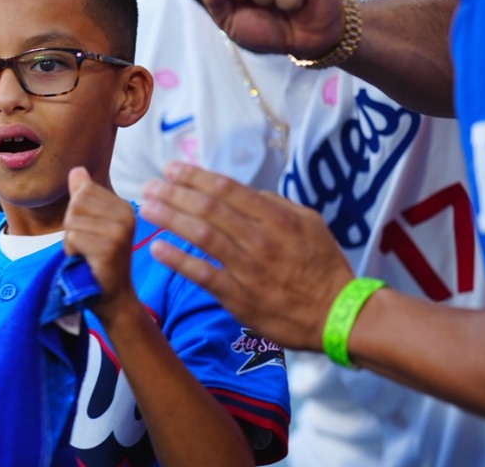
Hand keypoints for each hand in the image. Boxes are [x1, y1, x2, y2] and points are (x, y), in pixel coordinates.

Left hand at [63, 167, 138, 321]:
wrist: (112, 296)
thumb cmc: (98, 260)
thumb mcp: (91, 224)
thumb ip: (84, 196)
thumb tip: (76, 169)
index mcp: (124, 206)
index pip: (83, 192)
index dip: (76, 214)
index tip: (91, 233)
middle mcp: (127, 215)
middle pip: (76, 205)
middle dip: (72, 227)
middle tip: (87, 247)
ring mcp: (120, 232)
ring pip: (72, 222)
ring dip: (72, 242)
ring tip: (87, 255)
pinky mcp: (109, 248)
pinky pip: (73, 238)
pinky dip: (72, 252)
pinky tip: (87, 262)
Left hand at [139, 161, 353, 350]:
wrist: (338, 315)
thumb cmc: (323, 266)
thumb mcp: (309, 223)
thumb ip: (275, 204)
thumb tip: (244, 191)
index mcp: (276, 218)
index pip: (227, 189)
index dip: (195, 176)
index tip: (171, 168)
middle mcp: (259, 239)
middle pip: (208, 208)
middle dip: (175, 193)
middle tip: (150, 185)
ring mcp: (247, 268)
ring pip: (202, 236)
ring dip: (170, 219)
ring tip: (146, 208)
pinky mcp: (238, 297)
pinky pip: (202, 274)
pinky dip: (178, 260)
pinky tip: (157, 247)